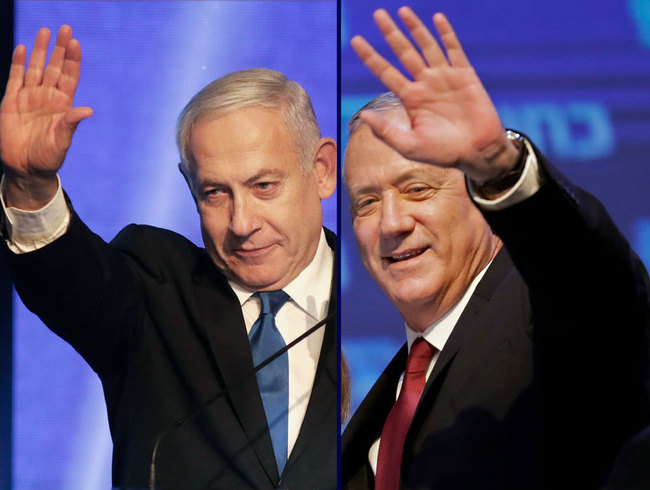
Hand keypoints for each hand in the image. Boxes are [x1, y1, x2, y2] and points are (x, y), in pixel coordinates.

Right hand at [0, 25, 92, 207]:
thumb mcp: (62, 141)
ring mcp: (29, 98)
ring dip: (41, 50)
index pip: (70, 77)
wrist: (25, 168)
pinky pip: (15, 78)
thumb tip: (88, 110)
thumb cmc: (48, 157)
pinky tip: (23, 49)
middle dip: (60, 49)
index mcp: (63, 105)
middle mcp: (47, 97)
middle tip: (65, 28)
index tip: (76, 43)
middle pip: (55, 67)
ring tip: (46, 31)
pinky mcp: (11, 102)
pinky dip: (19, 63)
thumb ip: (71, 123)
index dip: (73, 60)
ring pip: (36, 68)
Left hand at [351, 8, 517, 182]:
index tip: (355, 40)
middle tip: (377, 14)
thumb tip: (363, 115)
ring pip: (426, 46)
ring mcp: (444, 77)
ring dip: (415, 28)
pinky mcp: (465, 75)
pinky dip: (446, 34)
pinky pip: (454, 50)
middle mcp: (425, 83)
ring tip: (402, 10)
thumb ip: (385, 131)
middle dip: (390, 34)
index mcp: (410, 98)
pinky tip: (437, 18)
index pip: (385, 72)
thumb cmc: (442, 153)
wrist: (476, 153)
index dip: (371, 56)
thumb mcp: (408, 146)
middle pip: (403, 52)